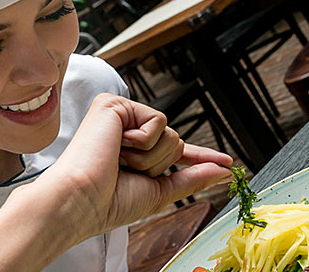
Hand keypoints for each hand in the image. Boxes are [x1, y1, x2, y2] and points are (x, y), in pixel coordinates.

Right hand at [0, 94, 233, 271]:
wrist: (80, 200)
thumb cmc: (108, 202)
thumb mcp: (158, 193)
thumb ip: (191, 179)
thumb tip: (223, 172)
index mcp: (133, 152)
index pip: (173, 151)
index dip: (201, 157)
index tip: (228, 162)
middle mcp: (125, 131)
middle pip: (175, 142)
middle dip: (160, 164)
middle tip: (127, 172)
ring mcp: (119, 116)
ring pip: (169, 133)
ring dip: (150, 157)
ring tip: (118, 162)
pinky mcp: (114, 105)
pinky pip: (157, 121)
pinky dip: (143, 142)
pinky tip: (116, 147)